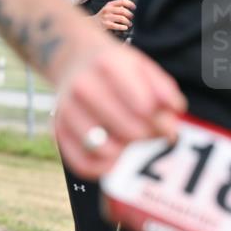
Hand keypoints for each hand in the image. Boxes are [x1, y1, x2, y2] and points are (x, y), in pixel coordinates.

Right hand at [54, 40, 186, 178]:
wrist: (73, 61)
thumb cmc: (115, 69)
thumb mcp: (142, 66)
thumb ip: (163, 89)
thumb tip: (173, 111)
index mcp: (108, 66)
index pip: (145, 108)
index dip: (162, 122)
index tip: (162, 120)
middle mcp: (83, 87)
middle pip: (130, 131)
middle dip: (148, 136)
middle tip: (149, 131)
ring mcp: (67, 110)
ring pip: (105, 150)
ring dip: (125, 151)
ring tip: (129, 140)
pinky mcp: (57, 129)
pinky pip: (81, 163)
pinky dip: (101, 169)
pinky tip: (114, 159)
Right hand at [94, 0, 135, 31]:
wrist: (92, 23)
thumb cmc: (102, 16)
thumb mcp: (108, 8)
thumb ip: (117, 7)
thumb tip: (128, 7)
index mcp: (109, 4)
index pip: (122, 1)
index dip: (130, 4)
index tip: (134, 7)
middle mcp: (108, 10)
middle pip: (123, 10)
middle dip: (130, 14)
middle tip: (132, 17)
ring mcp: (106, 17)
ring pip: (121, 18)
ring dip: (128, 22)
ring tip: (129, 24)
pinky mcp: (105, 24)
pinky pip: (117, 26)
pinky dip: (123, 27)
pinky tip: (125, 27)